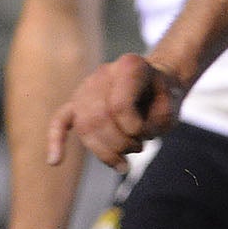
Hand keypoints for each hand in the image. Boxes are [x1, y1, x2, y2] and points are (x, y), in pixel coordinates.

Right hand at [48, 53, 184, 171]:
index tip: (146, 135)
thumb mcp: (172, 108)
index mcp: (129, 66)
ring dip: (104, 151)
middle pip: (97, 118)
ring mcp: (86, 87)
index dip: (133, 129)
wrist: (155, 85)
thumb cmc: (163, 97)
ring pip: (83, 127)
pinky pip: (59, 121)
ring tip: (123, 161)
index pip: (119, 105)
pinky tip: (55, 161)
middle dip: (119, 144)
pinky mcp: (75, 103)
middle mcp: (104, 73)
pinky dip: (56, 141)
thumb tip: (129, 138)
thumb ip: (156, 123)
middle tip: (138, 148)